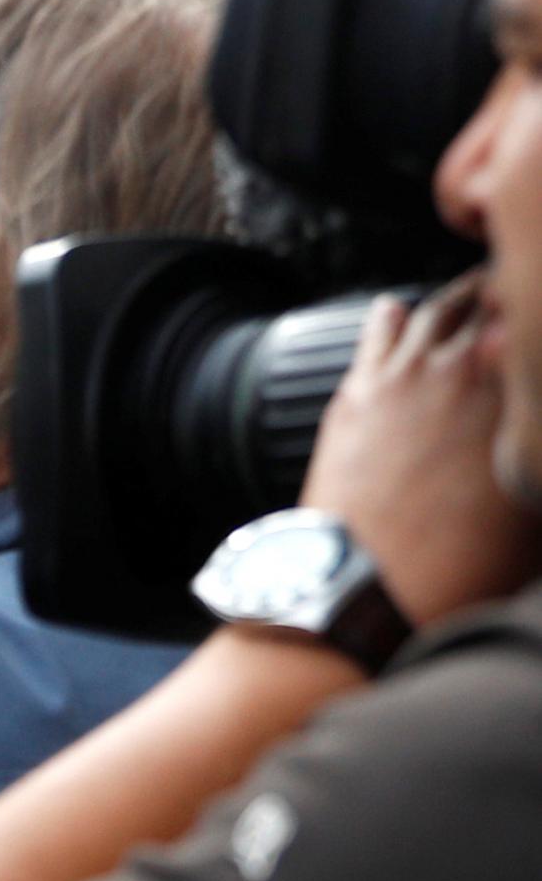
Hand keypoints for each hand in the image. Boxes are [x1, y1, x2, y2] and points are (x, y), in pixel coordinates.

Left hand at [302, 274, 541, 625]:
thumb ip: (536, 460)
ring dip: (463, 296)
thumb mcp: (537, 519)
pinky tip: (396, 310)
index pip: (539, 321)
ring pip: (441, 309)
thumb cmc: (465, 567)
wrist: (366, 590)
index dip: (540, 316)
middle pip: (498, 300)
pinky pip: (379, 335)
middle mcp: (468, 367)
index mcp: (519, 389)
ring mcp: (408, 375)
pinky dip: (392, 317)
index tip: (541, 319)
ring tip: (478, 291)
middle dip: (514, 292)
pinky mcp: (358, 394)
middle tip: (523, 290)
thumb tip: (533, 451)